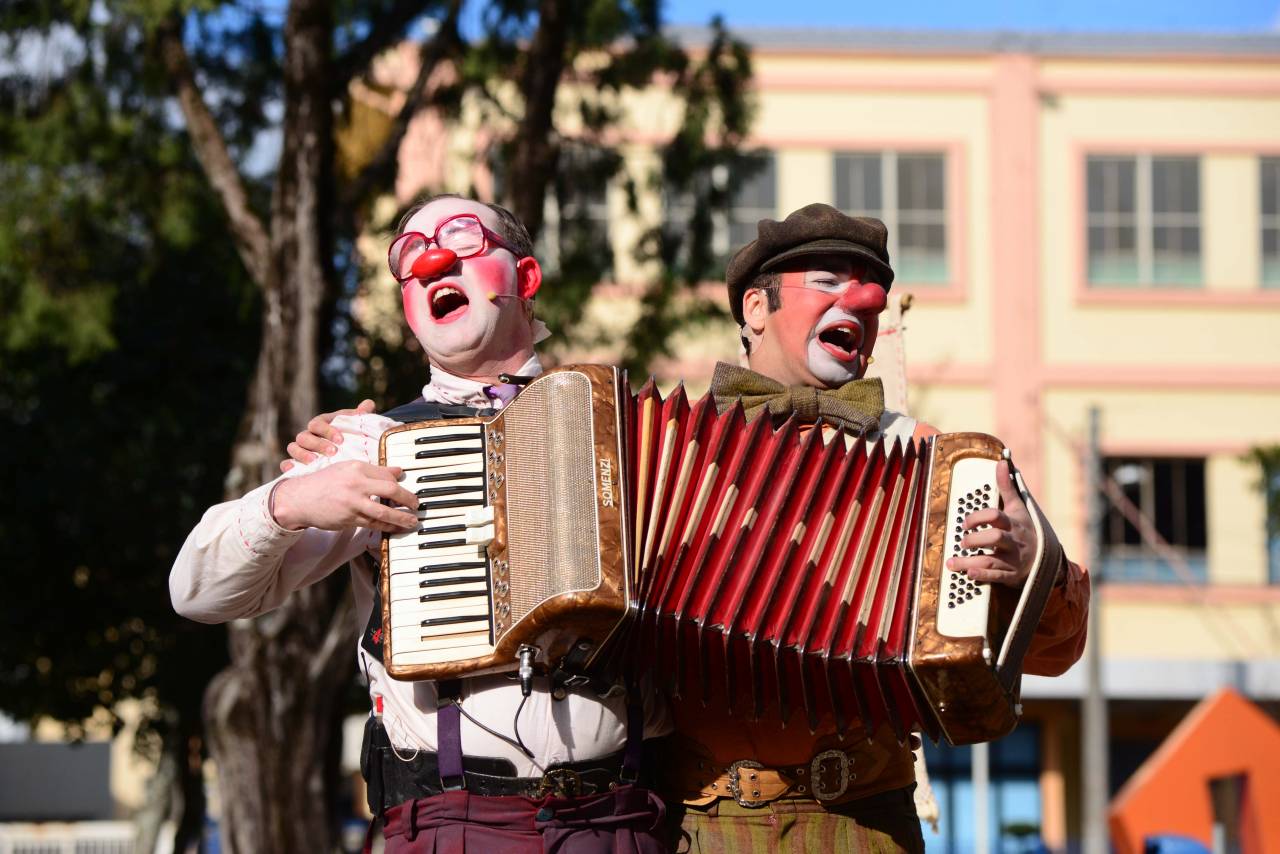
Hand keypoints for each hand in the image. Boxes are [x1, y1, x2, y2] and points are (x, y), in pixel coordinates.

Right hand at [271, 462, 418, 532]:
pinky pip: (373, 525)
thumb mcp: (347, 469)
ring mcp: (352, 502)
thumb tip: (399, 472)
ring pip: (384, 512)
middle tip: (417, 505)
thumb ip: (374, 471)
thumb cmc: (325, 482)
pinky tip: (395, 528)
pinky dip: (387, 527)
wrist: (299, 499)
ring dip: (402, 518)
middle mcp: (355, 483)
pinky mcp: (348, 519)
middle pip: (390, 491)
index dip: (401, 484)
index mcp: (357, 467)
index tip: (408, 490)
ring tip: (413, 521)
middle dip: (408, 499)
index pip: (387, 475)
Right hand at [280, 399, 376, 471]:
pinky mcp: (296, 464)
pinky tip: (292, 470)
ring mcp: (300, 449)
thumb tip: (368, 404)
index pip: (317, 424)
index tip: (341, 440)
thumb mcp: (355, 427)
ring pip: (293, 448)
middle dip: (317, 444)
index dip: (327, 431)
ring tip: (315, 462)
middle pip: (303, 436)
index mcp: (320, 424)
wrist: (346, 454)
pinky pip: (286, 463)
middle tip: (333, 452)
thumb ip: (361, 416)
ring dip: (302, 454)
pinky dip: (288, 466)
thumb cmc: (350, 438)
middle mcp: (308, 435)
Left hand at [946, 460, 1035, 587]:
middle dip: (974, 539)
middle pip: (994, 537)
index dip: (977, 518)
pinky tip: (968, 573)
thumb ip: (1007, 487)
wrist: (1046, 560)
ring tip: (952, 563)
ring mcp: (1013, 560)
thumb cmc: (1026, 529)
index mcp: (1014, 523)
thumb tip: (1001, 461)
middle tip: (962, 542)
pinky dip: (982, 575)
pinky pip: (997, 577)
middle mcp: (1014, 541)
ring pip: (991, 560)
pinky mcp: (1012, 576)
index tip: (965, 523)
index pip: (995, 516)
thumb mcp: (1019, 508)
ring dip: (969, 562)